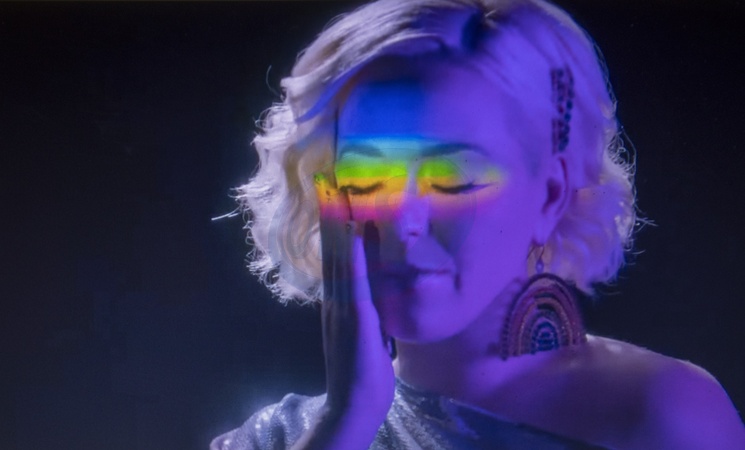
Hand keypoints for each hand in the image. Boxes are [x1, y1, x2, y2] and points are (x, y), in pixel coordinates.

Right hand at [316, 174, 395, 434]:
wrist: (355, 405)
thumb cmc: (365, 372)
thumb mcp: (369, 331)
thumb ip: (369, 306)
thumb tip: (377, 284)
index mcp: (338, 303)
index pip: (337, 258)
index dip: (336, 228)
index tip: (336, 199)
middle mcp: (335, 300)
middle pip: (334, 251)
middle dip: (332, 216)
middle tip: (331, 182)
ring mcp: (343, 309)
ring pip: (342, 260)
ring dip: (341, 227)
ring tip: (339, 194)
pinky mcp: (357, 321)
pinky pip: (358, 283)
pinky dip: (358, 257)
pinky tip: (359, 234)